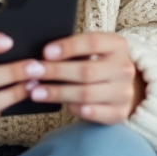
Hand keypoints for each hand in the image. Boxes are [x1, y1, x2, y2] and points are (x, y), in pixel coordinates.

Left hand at [24, 32, 145, 123]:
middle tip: (31, 72)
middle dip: (55, 72)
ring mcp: (124, 92)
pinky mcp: (119, 113)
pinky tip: (60, 105)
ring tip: (35, 92)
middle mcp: (124, 68)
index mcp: (117, 45)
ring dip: (57, 93)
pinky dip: (75, 109)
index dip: (68, 47)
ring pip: (86, 94)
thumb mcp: (94, 50)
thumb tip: (42, 56)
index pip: (92, 42)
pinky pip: (93, 112)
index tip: (45, 52)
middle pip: (86, 71)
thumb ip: (74, 50)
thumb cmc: (99, 63)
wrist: (125, 87)